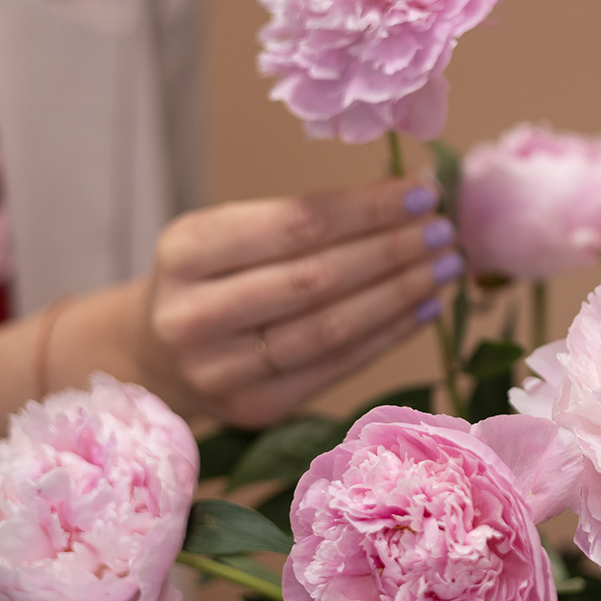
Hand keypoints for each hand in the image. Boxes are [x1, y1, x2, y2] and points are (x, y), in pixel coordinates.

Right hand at [134, 177, 460, 426]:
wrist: (155, 356)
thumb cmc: (211, 278)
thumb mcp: (231, 233)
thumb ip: (304, 219)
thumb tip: (409, 197)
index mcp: (186, 250)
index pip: (297, 224)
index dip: (368, 209)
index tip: (422, 192)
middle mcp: (194, 314)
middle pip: (318, 278)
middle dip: (393, 250)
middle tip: (445, 230)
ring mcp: (222, 371)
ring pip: (332, 328)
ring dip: (401, 294)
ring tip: (445, 266)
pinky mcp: (255, 409)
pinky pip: (337, 366)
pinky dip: (389, 335)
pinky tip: (424, 308)